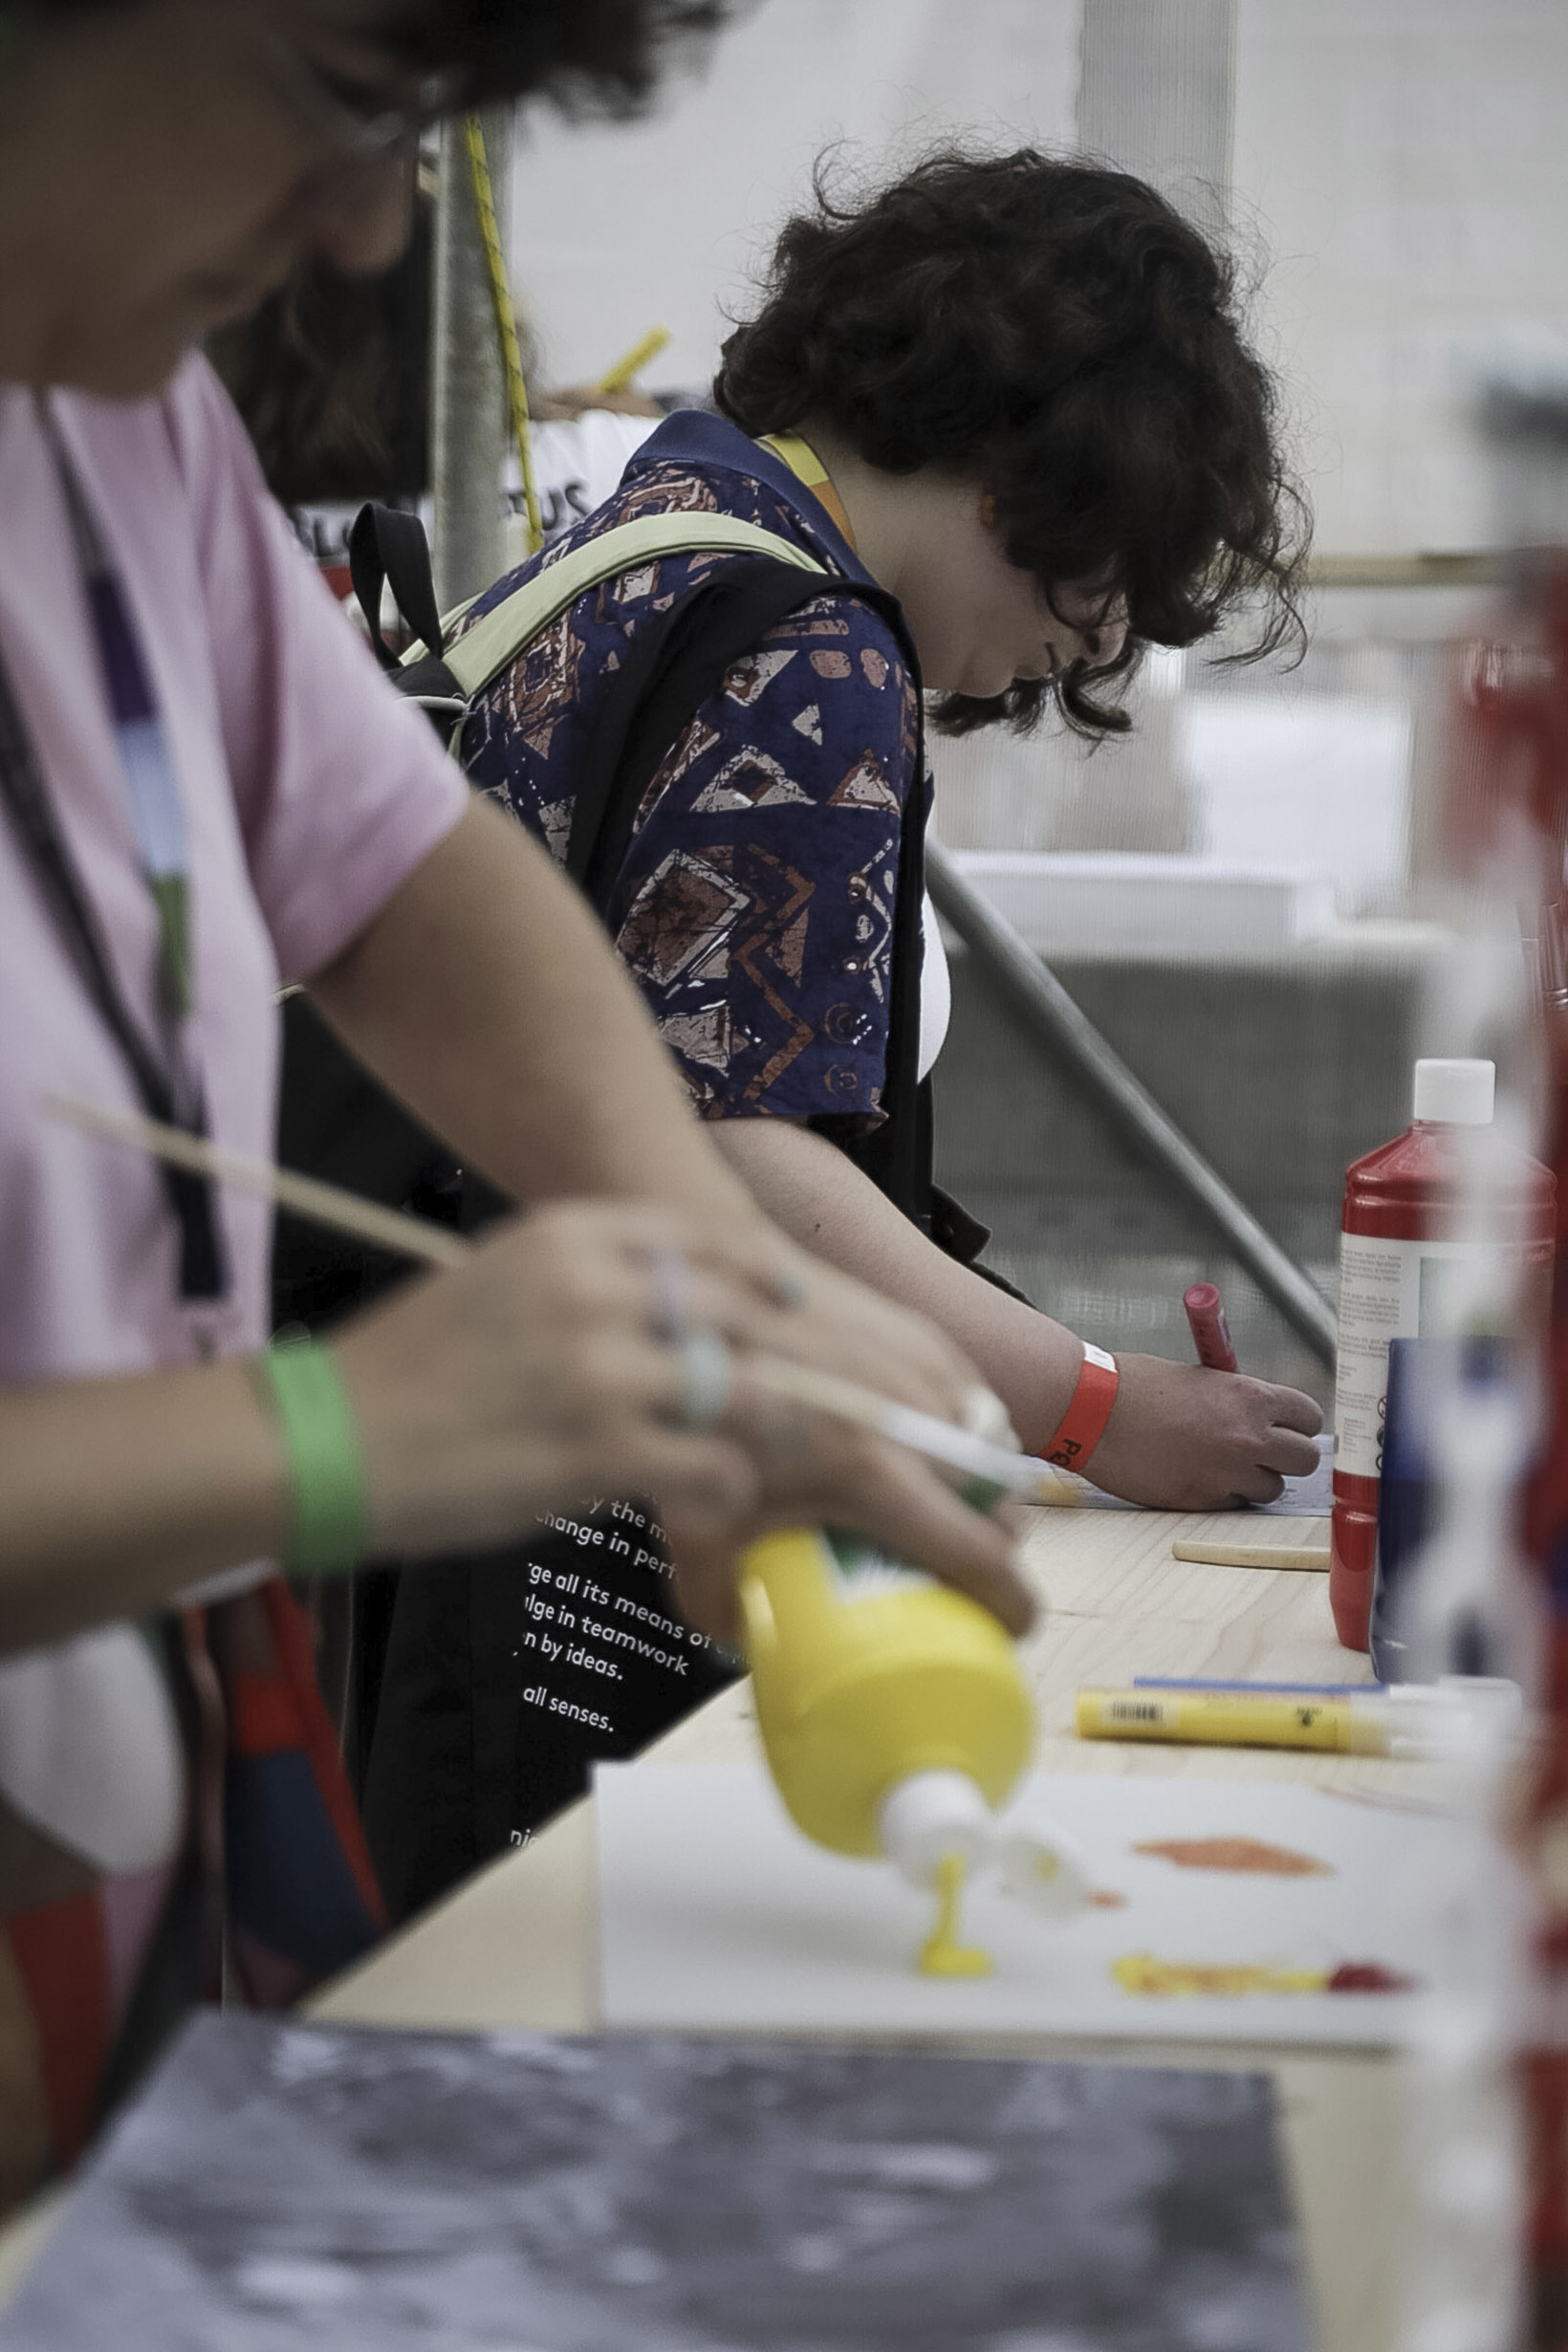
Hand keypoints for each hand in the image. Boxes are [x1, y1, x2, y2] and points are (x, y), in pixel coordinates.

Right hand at [330, 1202, 1031, 1637]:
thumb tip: (693, 1342)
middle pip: (780, 1323)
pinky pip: (711, 1472)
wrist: (310, 1437)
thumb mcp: (511, 1293)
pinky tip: (733, 1531)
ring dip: (837, 1457)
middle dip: (876, 1385)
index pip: (738, 1256)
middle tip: (951, 1439)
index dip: (817, 1307)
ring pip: (766, 1398)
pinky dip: (737, 1506)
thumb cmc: (406, 1378)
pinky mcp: (591, 1441)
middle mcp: (606, 1282)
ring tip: (896, 1501)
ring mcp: (604, 1358)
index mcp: (587, 1236)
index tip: (870, 1348)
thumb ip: (605, 1298)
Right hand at [1087, 1354, 1322, 1509]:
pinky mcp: (1201, 1501)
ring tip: (1220, 1462)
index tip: (1283, 1425)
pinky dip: (1221, 1493)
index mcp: (1249, 1398)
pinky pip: (1232, 1503)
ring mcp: (1226, 1474)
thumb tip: (1260, 1415)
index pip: (1308, 1417)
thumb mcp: (1199, 1378)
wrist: (1091, 1411)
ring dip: (1253, 1479)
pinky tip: (1193, 1473)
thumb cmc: (1135, 1386)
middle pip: (1305, 1460)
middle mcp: (1248, 1438)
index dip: (1295, 1422)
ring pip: (1271, 1489)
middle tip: (1263, 1450)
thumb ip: (1237, 1399)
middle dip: (1287, 1456)